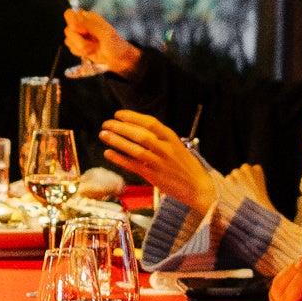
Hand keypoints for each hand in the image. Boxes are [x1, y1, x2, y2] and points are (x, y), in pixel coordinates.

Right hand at [61, 9, 139, 74]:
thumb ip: (89, 26)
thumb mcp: (105, 34)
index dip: (72, 23)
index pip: (69, 14)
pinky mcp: (79, 45)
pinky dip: (80, 52)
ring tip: (94, 48)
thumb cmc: (115, 45)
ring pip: (68, 40)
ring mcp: (80, 35)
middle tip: (92, 44)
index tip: (83, 32)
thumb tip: (73, 24)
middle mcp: (82, 25)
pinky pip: (71, 48)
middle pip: (67, 30)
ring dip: (81, 47)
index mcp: (88, 17)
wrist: (118, 59)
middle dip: (79, 40)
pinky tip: (90, 52)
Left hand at [98, 111, 214, 209]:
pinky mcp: (154, 176)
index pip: (150, 123)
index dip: (133, 117)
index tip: (118, 114)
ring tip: (103, 135)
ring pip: (136, 149)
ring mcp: (160, 163)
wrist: (198, 186)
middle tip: (106, 123)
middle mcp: (166, 148)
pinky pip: (134, 165)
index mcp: (171, 138)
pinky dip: (120, 159)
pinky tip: (108, 153)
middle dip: (121, 127)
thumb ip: (159, 137)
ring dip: (117, 141)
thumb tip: (135, 126)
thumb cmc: (184, 165)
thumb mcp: (175, 145)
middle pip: (141, 134)